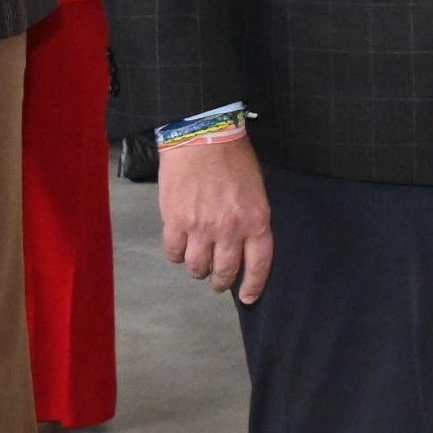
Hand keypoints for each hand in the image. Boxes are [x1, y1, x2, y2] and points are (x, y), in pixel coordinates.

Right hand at [158, 134, 272, 302]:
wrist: (201, 135)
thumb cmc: (232, 156)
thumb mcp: (255, 189)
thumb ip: (251, 218)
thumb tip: (243, 242)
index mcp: (255, 221)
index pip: (258, 265)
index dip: (253, 286)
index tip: (248, 297)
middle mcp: (230, 230)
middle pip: (225, 272)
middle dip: (221, 281)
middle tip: (218, 281)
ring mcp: (201, 228)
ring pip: (197, 268)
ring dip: (198, 269)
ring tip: (197, 261)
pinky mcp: (176, 222)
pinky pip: (174, 253)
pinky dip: (177, 254)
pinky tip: (180, 245)